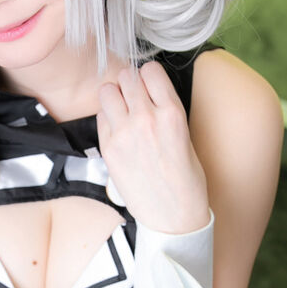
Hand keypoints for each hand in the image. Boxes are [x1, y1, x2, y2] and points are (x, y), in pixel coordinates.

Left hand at [96, 62, 208, 233]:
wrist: (173, 217)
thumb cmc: (186, 180)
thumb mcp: (185, 136)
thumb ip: (165, 110)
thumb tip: (147, 91)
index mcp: (172, 113)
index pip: (151, 70)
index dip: (148, 76)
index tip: (149, 84)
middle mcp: (146, 119)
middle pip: (127, 77)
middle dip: (130, 84)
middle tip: (135, 98)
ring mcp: (124, 134)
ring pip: (107, 92)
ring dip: (115, 96)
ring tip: (123, 111)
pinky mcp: (109, 149)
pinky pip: (100, 116)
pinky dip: (107, 118)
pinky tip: (118, 130)